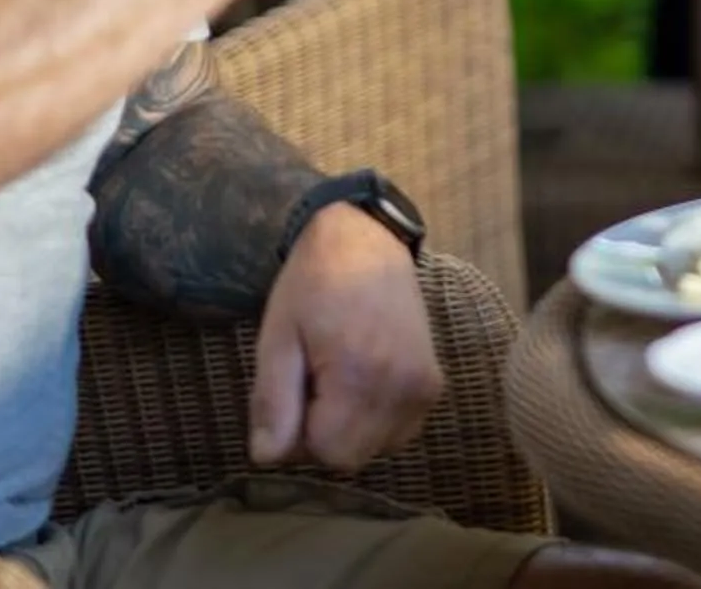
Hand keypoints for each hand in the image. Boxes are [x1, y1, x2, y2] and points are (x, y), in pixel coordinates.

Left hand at [248, 203, 442, 472]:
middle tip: (311, 386)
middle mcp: (403, 387)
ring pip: (377, 448)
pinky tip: (362, 383)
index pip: (327, 453)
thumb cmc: (312, 284)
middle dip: (324, 436)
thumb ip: (273, 401)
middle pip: (352, 457)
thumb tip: (266, 458)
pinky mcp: (434, 384)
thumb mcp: (276, 338)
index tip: (294, 393)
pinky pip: (399, 432)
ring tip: (337, 381)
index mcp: (361, 374)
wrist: (366, 241)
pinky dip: (376, 421)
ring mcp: (424, 387)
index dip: (299, 436)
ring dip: (350, 430)